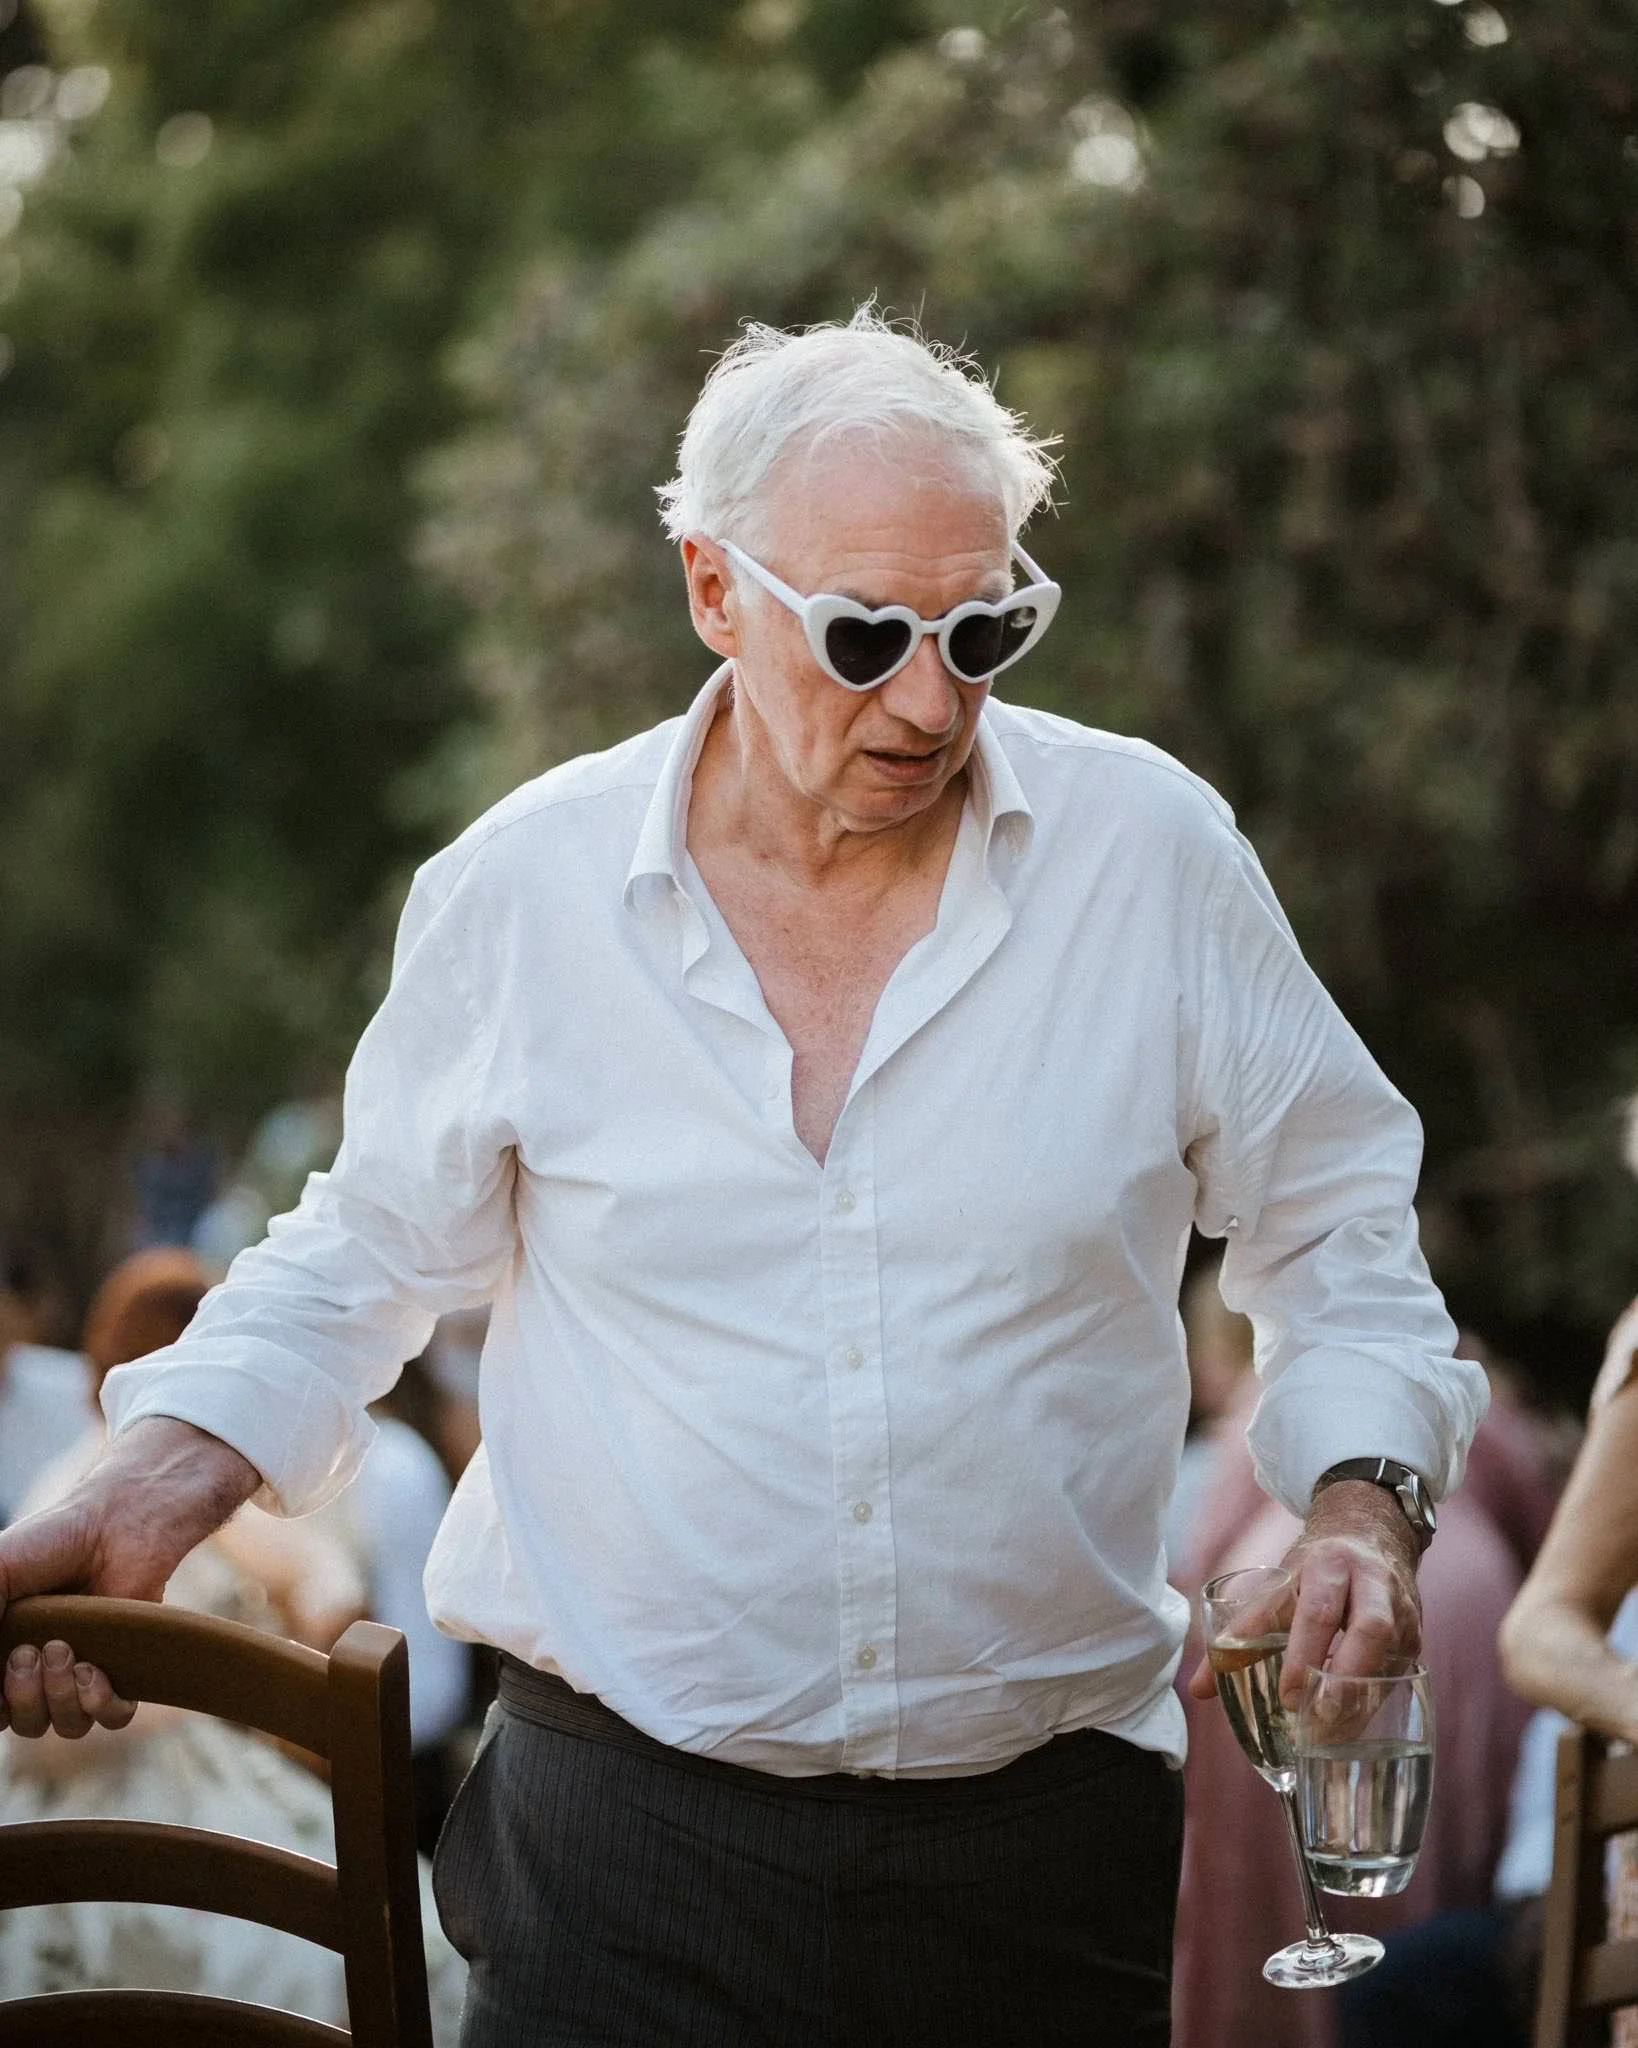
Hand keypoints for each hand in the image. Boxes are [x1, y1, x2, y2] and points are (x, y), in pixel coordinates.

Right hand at [0, 1417, 260, 1737]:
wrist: (115, 1525)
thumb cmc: (50, 1543)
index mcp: (6, 1654)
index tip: (6, 1663)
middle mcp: (44, 1671)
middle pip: (25, 1723)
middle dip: (23, 1697)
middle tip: (31, 1651)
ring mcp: (85, 1672)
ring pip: (67, 1724)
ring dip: (60, 1698)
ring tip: (64, 1650)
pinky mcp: (127, 1669)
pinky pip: (114, 1717)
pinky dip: (101, 1704)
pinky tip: (94, 1671)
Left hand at [1187, 1479, 1422, 1706]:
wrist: (1368, 1535)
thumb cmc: (1312, 1570)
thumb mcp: (1276, 1587)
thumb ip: (1240, 1636)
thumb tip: (1199, 1689)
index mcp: (1327, 1565)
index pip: (1317, 1610)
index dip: (1303, 1655)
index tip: (1289, 1696)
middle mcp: (1371, 1583)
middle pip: (1370, 1628)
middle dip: (1348, 1674)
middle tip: (1321, 1715)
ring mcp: (1400, 1609)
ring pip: (1393, 1652)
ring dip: (1364, 1695)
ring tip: (1334, 1733)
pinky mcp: (1416, 1634)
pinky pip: (1401, 1671)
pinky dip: (1377, 1700)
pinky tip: (1354, 1725)